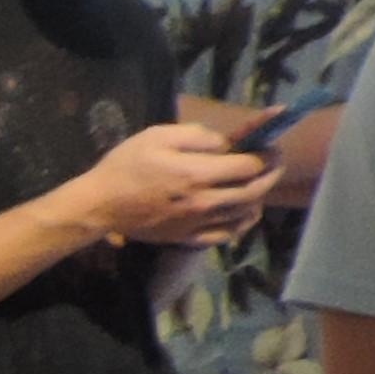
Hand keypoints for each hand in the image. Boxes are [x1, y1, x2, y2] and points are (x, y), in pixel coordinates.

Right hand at [87, 122, 280, 248]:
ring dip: (259, 198)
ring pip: (245, 214)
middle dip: (271, 175)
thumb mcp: (157, 135)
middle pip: (254, 191)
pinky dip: (242, 224)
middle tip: (275, 164)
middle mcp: (204, 201)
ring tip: (259, 185)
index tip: (271, 147)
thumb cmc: (126, 165)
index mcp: (198, 173)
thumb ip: (197, 136)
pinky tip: (244, 214)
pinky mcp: (188, 237)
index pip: (249, 166)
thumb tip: (225, 143)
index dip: (266, 155)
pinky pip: (226, 235)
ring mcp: (198, 223)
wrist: (100, 205)